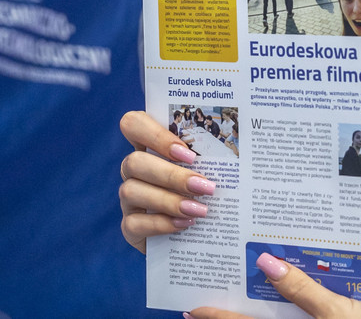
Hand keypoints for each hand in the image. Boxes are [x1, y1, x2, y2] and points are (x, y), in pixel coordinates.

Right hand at [118, 110, 216, 252]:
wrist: (194, 235)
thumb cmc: (200, 193)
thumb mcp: (202, 172)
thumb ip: (205, 160)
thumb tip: (233, 157)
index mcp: (147, 147)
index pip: (133, 124)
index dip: (156, 135)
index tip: (187, 153)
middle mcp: (133, 170)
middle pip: (134, 161)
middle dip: (171, 175)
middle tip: (204, 186)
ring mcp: (127, 199)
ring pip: (131, 191)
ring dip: (168, 201)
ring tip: (199, 210)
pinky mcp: (129, 227)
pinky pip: (134, 223)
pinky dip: (161, 223)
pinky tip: (185, 224)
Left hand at [189, 253, 360, 318]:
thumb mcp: (336, 311)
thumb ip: (301, 288)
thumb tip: (266, 262)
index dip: (216, 318)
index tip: (190, 309)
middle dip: (230, 312)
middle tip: (204, 298)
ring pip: (269, 318)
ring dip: (253, 308)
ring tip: (235, 290)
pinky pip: (292, 313)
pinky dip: (283, 301)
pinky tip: (278, 288)